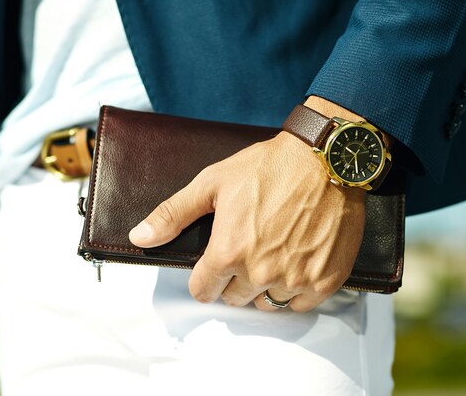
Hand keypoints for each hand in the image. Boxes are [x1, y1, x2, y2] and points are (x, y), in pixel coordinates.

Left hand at [129, 130, 365, 311]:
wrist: (325, 160)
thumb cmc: (269, 167)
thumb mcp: (212, 183)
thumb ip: (173, 214)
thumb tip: (140, 237)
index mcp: (229, 252)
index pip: (202, 291)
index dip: (204, 277)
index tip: (213, 264)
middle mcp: (261, 273)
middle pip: (234, 299)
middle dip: (234, 279)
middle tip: (247, 249)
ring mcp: (295, 279)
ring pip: (266, 304)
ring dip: (264, 287)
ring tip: (271, 255)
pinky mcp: (325, 280)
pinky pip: (299, 305)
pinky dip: (295, 291)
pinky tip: (295, 264)